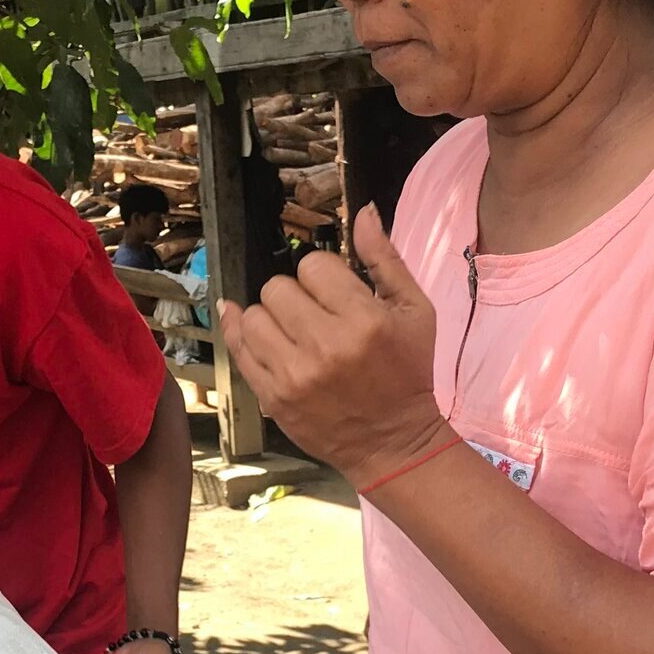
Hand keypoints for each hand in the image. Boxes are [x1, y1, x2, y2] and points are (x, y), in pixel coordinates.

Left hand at [218, 207, 451, 484]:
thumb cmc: (409, 371)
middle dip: (295, 296)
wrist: (395, 442)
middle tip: (315, 316)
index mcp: (364, 320)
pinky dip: (242, 334)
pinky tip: (254, 329)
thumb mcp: (415, 311)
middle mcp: (326, 346)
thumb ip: (385, 259)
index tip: (335, 293)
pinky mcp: (274, 397)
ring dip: (270, 318)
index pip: (313, 266)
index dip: (323, 275)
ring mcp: (295, 375)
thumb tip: (364, 212)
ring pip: (252, 316)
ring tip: (293, 333)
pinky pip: (238, 350)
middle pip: (277, 288)